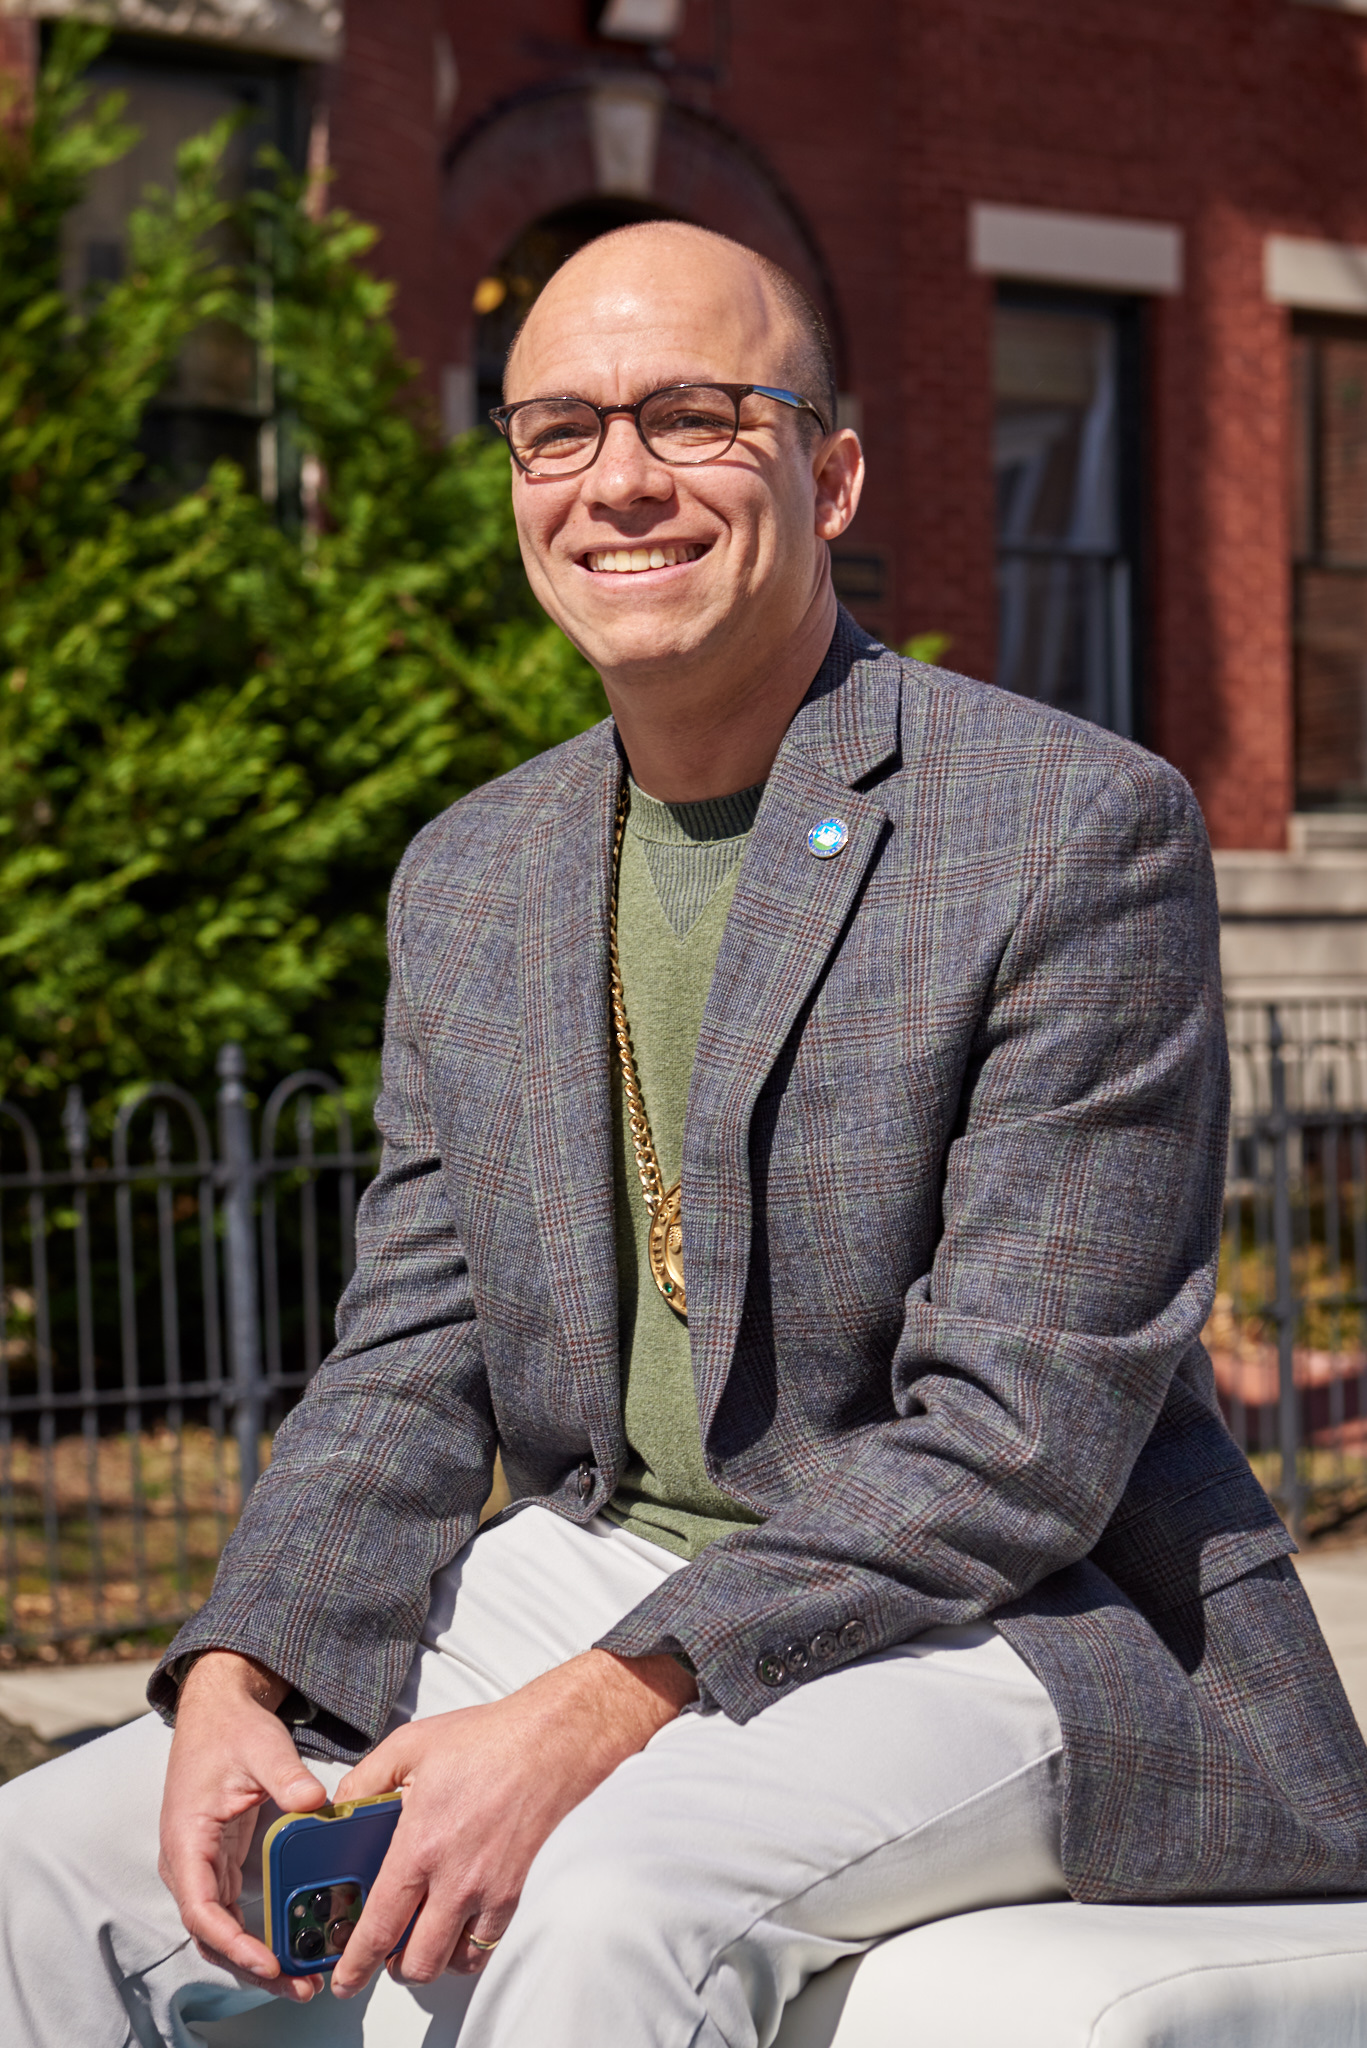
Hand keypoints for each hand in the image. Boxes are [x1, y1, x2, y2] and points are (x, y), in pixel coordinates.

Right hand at [159, 1649, 329, 2000]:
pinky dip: (258, 1935)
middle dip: (252, 1966)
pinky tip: (291, 1945)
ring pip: (223, 1930)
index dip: (232, 1942)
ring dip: (257, 1958)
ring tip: (302, 1979)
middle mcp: (188, 1864)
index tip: (266, 1961)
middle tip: (299, 1985)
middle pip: (213, 1934)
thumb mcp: (262, 1747)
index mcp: (187, 1840)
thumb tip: (315, 1802)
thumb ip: (285, 1775)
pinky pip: (234, 1913)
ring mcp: (203, 1867)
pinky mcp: (220, 1865)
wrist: (218, 1711)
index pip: (201, 1909)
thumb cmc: (231, 1730)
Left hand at [328, 1648, 695, 1995]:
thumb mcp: (409, 1745)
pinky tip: (454, 1927)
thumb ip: (365, 1780)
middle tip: (381, 1954)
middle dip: (391, 1968)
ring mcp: (488, 1891)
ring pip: (451, 1962)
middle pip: (416, 1962)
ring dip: (429, 1960)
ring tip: (417, 1938)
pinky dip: (464, 1949)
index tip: (344, 1980)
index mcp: (420, 1846)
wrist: (548, 1742)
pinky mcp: (513, 1892)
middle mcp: (454, 1879)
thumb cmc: (485, 1741)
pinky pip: (485, 1946)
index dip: (356, 1963)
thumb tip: (338, 1808)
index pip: (380, 1926)